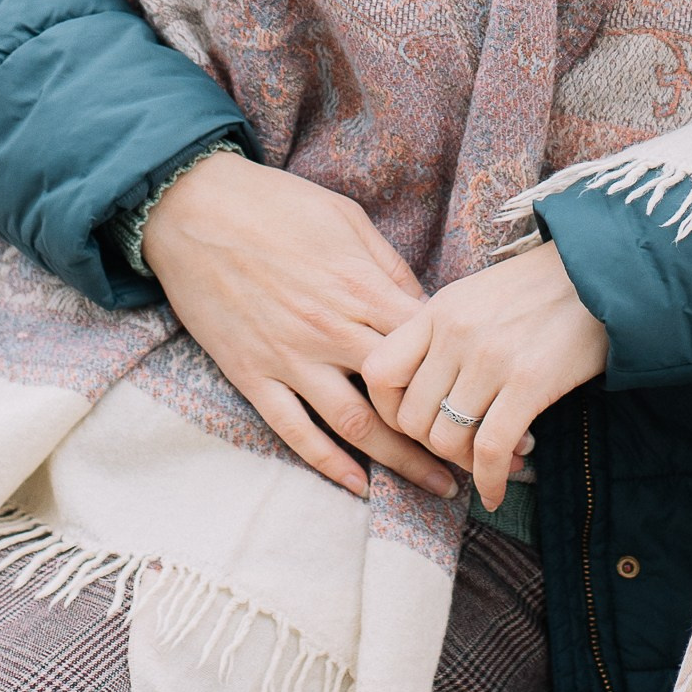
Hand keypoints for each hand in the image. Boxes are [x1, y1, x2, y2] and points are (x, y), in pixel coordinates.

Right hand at [137, 156, 456, 501]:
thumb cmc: (274, 204)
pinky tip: (359, 487)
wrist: (192, 207)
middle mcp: (331, 330)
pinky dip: (328, 463)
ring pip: (357, 426)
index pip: (428, 347)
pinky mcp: (251, 374)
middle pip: (404, 396)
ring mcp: (290, 357)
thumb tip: (426, 304)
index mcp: (361, 288)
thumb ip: (388, 267)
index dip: (468, 377)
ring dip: (402, 462)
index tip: (499, 400)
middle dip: (451, 430)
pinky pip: (295, 430)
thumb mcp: (345, 219)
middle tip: (485, 456)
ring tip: (441, 486)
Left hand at [361, 244, 608, 513]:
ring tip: (490, 460)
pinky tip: (497, 490)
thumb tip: (427, 392)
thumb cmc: (542, 287)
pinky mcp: (528, 382)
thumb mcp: (477, 296)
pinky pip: (489, 451)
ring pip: (446, 440)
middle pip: (411, 418)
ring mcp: (489, 358)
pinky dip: (490, 481)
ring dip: (466, 464)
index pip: (379, 374)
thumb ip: (444, 335)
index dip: (389, 411)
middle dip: (432, 446)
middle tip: (461, 448)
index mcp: (437, 310)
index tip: (418, 424)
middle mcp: (454, 333)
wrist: (602, 271)